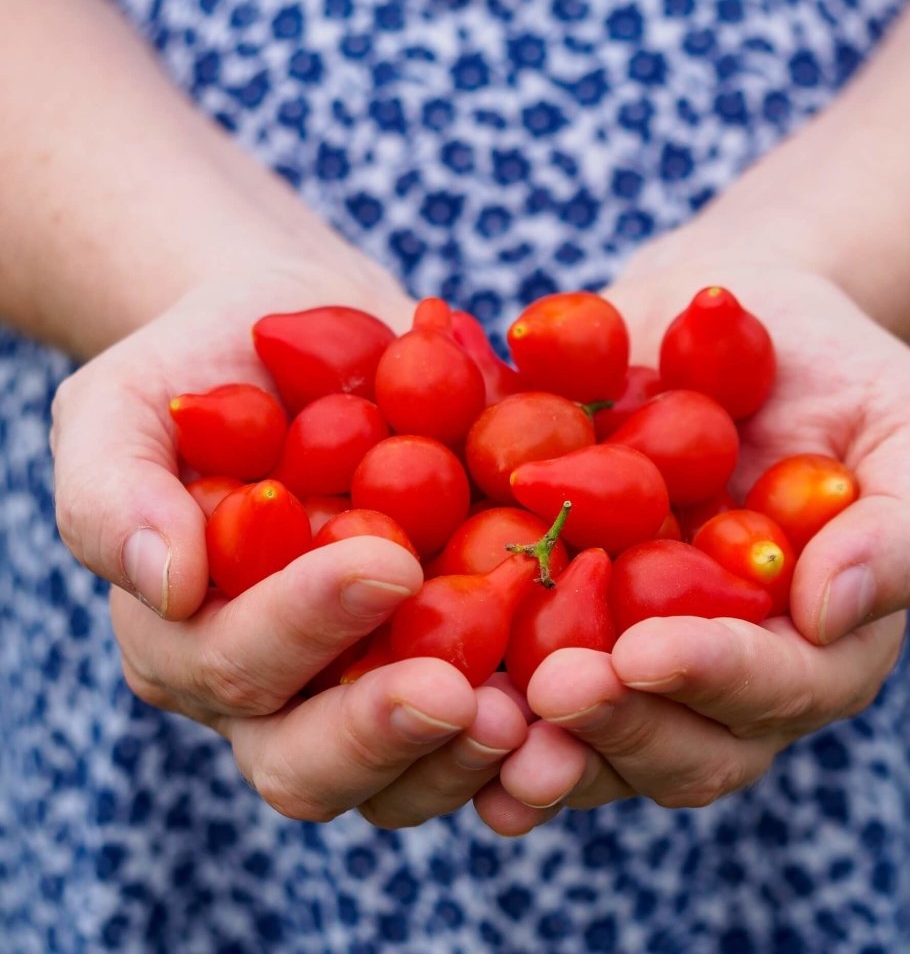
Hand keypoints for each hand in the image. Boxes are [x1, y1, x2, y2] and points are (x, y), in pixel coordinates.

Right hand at [51, 267, 527, 824]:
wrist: (311, 338)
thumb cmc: (209, 369)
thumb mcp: (126, 405)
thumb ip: (115, 491)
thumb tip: (166, 582)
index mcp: (193, 642)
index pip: (236, 668)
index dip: (304, 630)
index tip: (387, 566)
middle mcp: (278, 691)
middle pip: (311, 763)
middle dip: (387, 732)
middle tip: (466, 694)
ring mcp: (369, 683)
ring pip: (406, 777)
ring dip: (472, 760)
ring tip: (546, 724)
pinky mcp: (452, 659)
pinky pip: (488, 728)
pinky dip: (537, 734)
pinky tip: (589, 707)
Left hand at [473, 260, 909, 833]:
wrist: (719, 315)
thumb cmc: (830, 364)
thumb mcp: (907, 423)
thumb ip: (905, 523)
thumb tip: (832, 608)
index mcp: (808, 646)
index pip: (776, 694)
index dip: (717, 682)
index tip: (646, 649)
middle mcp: (714, 672)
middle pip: (678, 746)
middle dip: (617, 726)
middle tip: (554, 692)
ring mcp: (626, 648)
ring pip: (589, 737)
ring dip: (533, 742)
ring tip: (477, 716)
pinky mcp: (549, 611)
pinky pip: (510, 671)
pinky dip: (469, 688)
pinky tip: (416, 677)